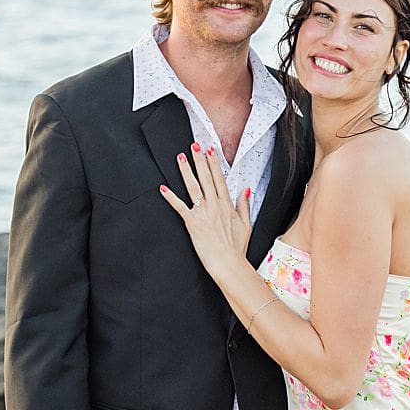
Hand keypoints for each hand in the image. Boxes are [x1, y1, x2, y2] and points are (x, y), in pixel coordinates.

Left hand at [159, 143, 249, 280]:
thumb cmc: (237, 248)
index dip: (214, 163)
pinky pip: (179, 207)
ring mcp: (203, 213)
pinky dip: (170, 197)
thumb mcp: (246, 225)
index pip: (219, 179)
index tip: (210, 150)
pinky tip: (163, 188)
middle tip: (194, 145)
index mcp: (227, 205)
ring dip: (186, 171)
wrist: (229, 263)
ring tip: (180, 157)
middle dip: (199, 160)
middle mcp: (214, 205)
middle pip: (206, 178)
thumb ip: (244, 205)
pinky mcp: (192, 223)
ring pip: (193, 187)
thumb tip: (246, 189)